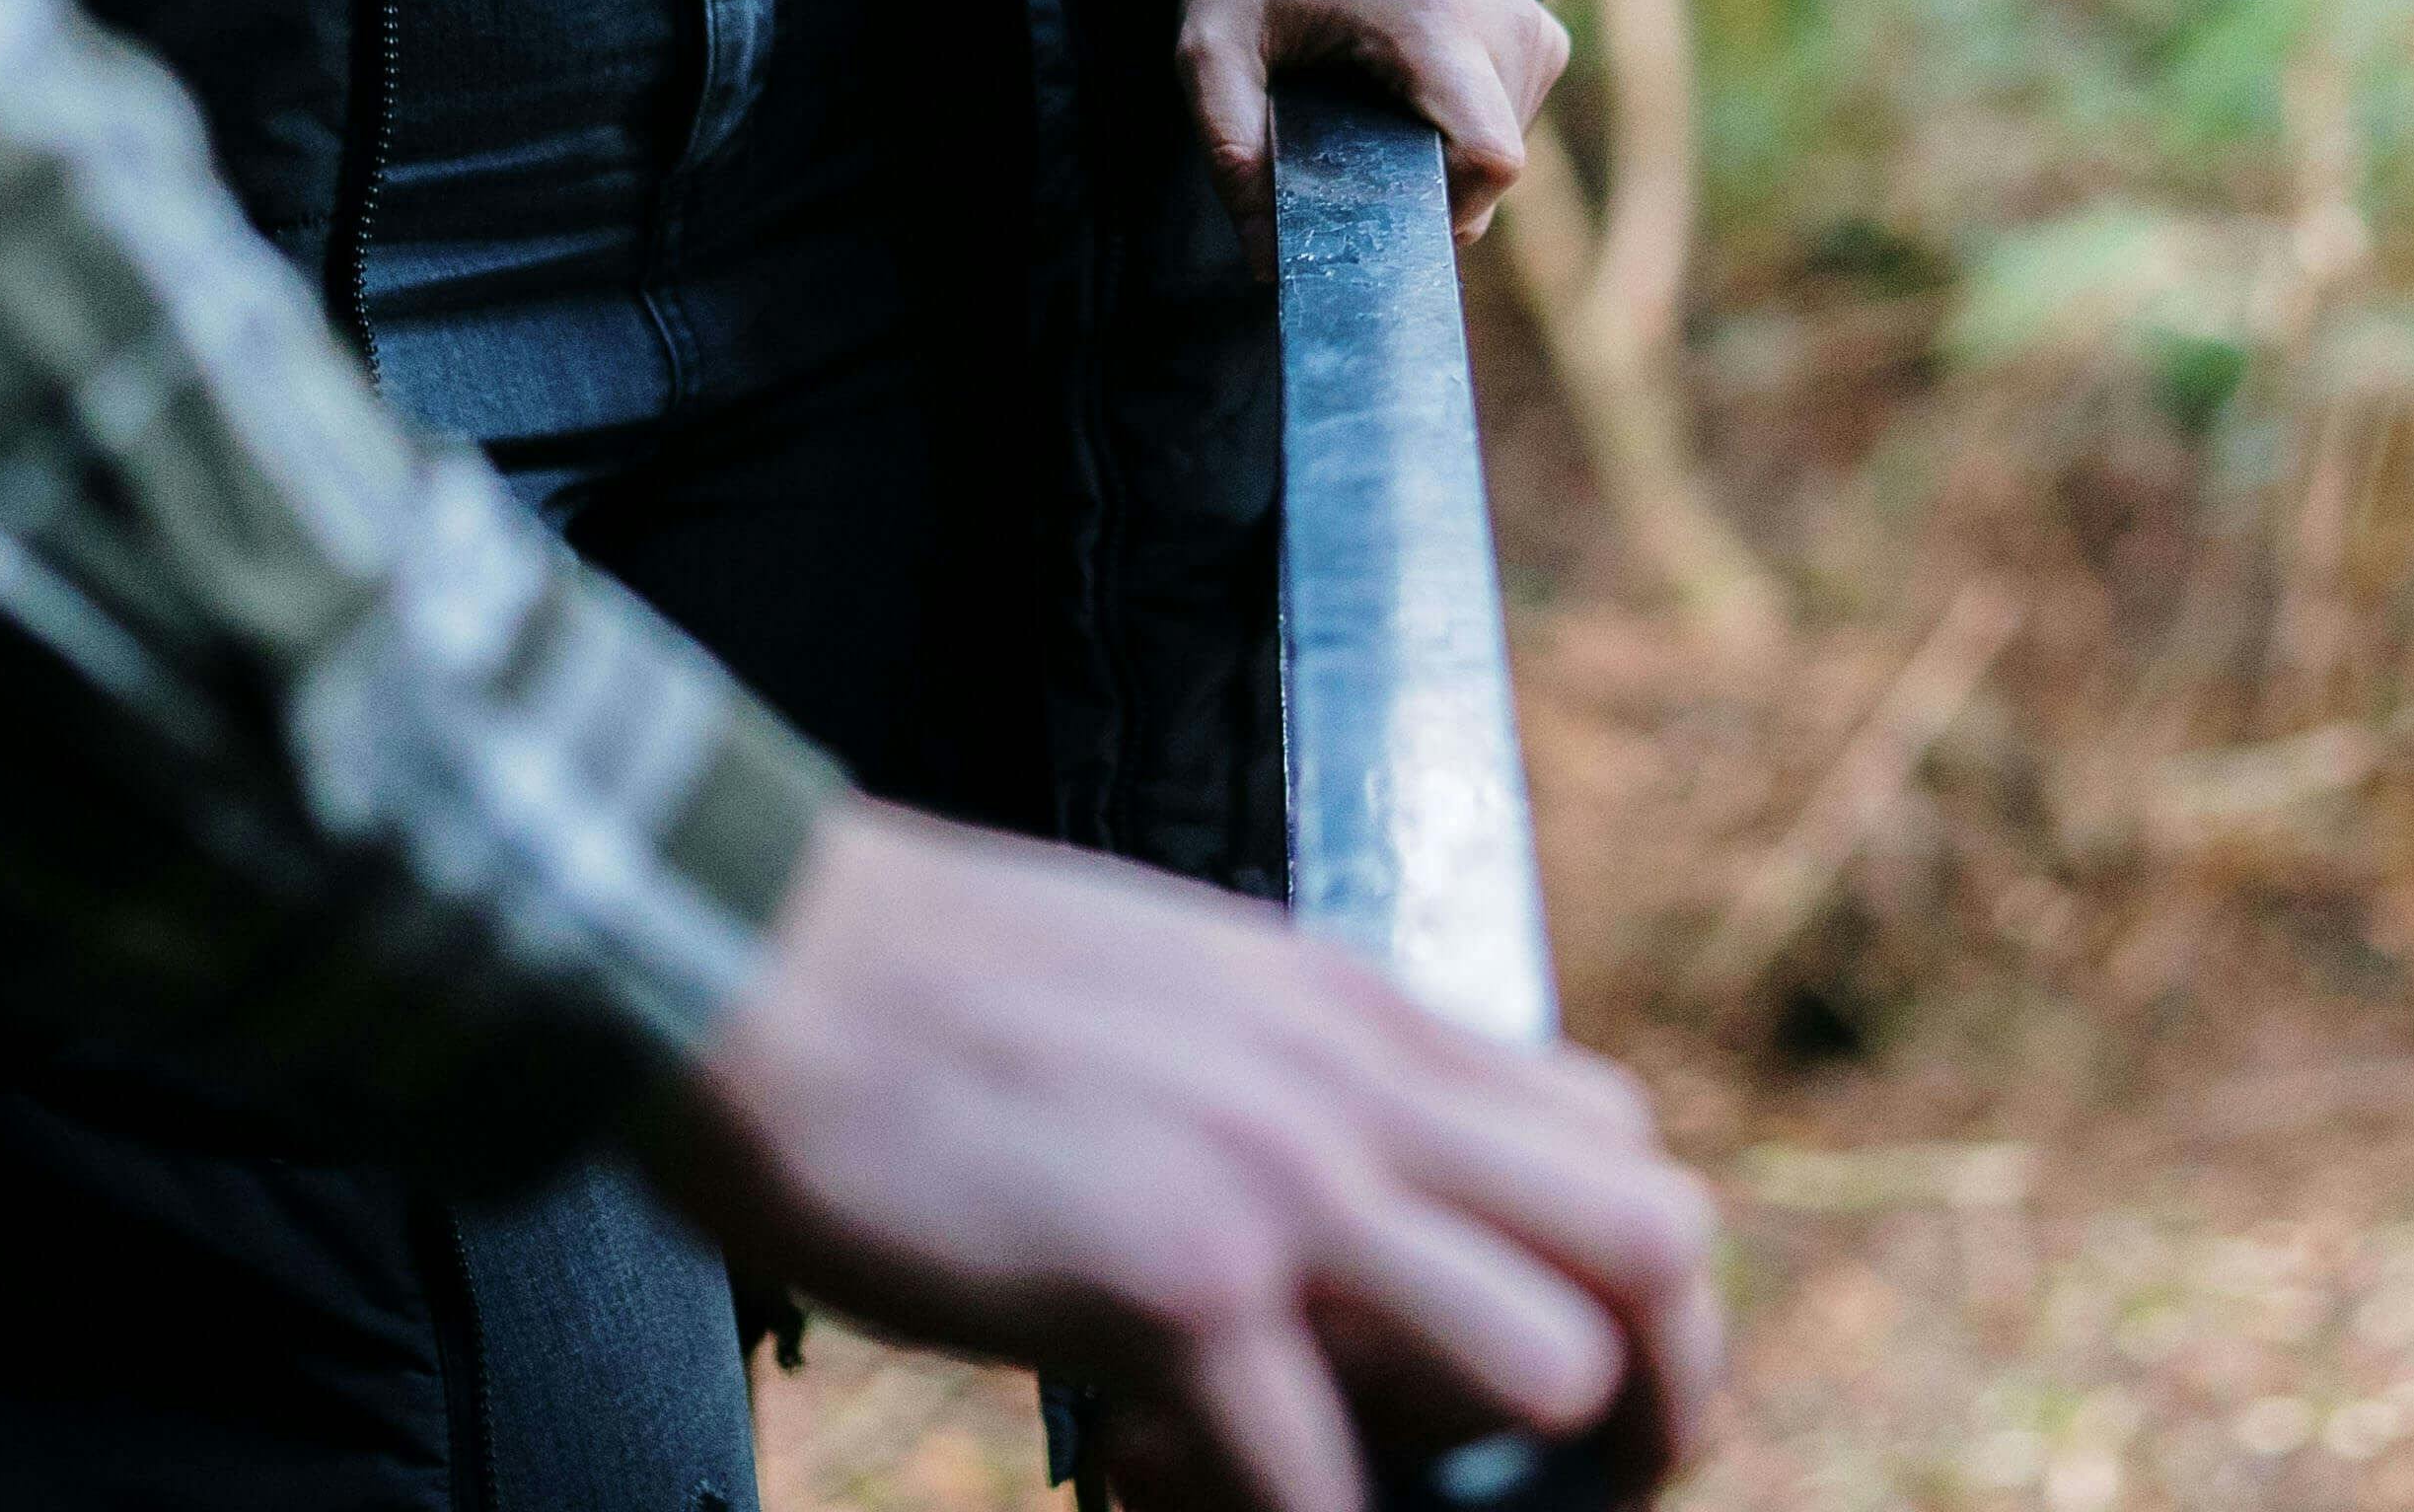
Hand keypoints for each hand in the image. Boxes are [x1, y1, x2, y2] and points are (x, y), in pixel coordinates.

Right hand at [639, 803, 1720, 1511]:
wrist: (753, 955)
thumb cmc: (932, 996)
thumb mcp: (1182, 997)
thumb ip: (1294, 1092)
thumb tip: (1356, 1231)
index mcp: (1362, 1017)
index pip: (1618, 1142)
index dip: (1616, 1292)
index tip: (1543, 1390)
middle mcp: (1360, 1088)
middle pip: (1660, 1249)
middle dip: (1652, 1407)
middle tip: (1545, 1500)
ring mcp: (1280, 1184)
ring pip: (1552, 1367)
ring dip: (1465, 1478)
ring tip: (1334, 1491)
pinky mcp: (1173, 1283)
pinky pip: (1321, 1490)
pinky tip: (1152, 1486)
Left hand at [1178, 0, 1567, 249]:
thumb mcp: (1213, 45)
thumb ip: (1229, 150)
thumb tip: (1272, 264)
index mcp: (1430, 18)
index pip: (1488, 159)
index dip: (1435, 211)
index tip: (1368, 205)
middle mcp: (1505, 21)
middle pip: (1487, 174)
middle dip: (1416, 191)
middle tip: (1344, 154)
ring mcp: (1535, 30)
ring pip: (1499, 159)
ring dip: (1433, 163)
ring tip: (1370, 110)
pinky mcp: (1543, 39)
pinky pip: (1507, 129)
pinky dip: (1455, 136)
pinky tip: (1404, 96)